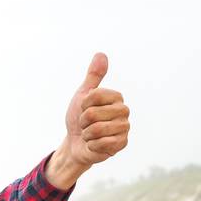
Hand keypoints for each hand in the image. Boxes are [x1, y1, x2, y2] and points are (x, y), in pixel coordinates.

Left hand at [47, 52, 130, 188]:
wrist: (76, 143)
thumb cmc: (79, 118)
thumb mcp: (83, 95)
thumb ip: (93, 76)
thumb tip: (101, 54)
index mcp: (116, 97)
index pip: (94, 96)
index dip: (82, 105)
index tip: (84, 109)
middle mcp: (124, 111)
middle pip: (93, 114)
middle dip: (83, 121)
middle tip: (86, 124)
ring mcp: (124, 128)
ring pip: (96, 129)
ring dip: (87, 134)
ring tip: (90, 134)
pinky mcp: (122, 143)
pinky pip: (102, 143)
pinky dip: (92, 145)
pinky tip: (95, 144)